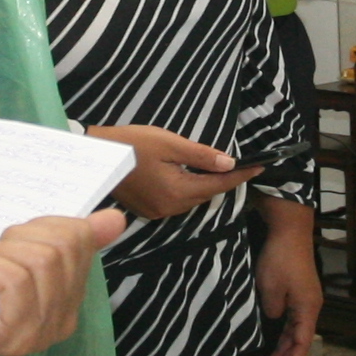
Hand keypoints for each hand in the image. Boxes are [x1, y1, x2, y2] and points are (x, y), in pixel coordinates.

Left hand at [0, 208, 126, 355]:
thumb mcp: (21, 259)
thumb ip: (67, 239)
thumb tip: (116, 218)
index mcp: (72, 292)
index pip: (79, 237)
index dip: (44, 224)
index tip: (16, 238)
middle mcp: (65, 315)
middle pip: (60, 246)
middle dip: (18, 237)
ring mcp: (44, 329)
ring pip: (40, 260)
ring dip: (0, 254)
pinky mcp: (18, 337)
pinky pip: (16, 281)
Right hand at [100, 123, 252, 221]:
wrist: (96, 153)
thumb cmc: (133, 143)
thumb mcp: (170, 143)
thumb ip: (201, 155)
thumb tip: (229, 163)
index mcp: (177, 192)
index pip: (217, 185)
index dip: (239, 176)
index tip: (259, 167)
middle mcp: (170, 208)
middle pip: (205, 194)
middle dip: (222, 180)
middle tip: (239, 164)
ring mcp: (157, 212)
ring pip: (192, 199)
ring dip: (203, 185)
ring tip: (214, 168)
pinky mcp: (148, 210)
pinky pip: (177, 202)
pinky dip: (187, 189)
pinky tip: (187, 175)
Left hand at [257, 199, 323, 355]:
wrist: (289, 230)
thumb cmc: (280, 258)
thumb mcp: (270, 288)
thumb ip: (272, 310)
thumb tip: (274, 318)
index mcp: (307, 308)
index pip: (300, 344)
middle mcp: (310, 306)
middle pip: (299, 341)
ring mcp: (305, 299)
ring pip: (294, 331)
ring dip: (284, 349)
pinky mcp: (298, 291)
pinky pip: (292, 320)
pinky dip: (284, 334)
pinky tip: (276, 341)